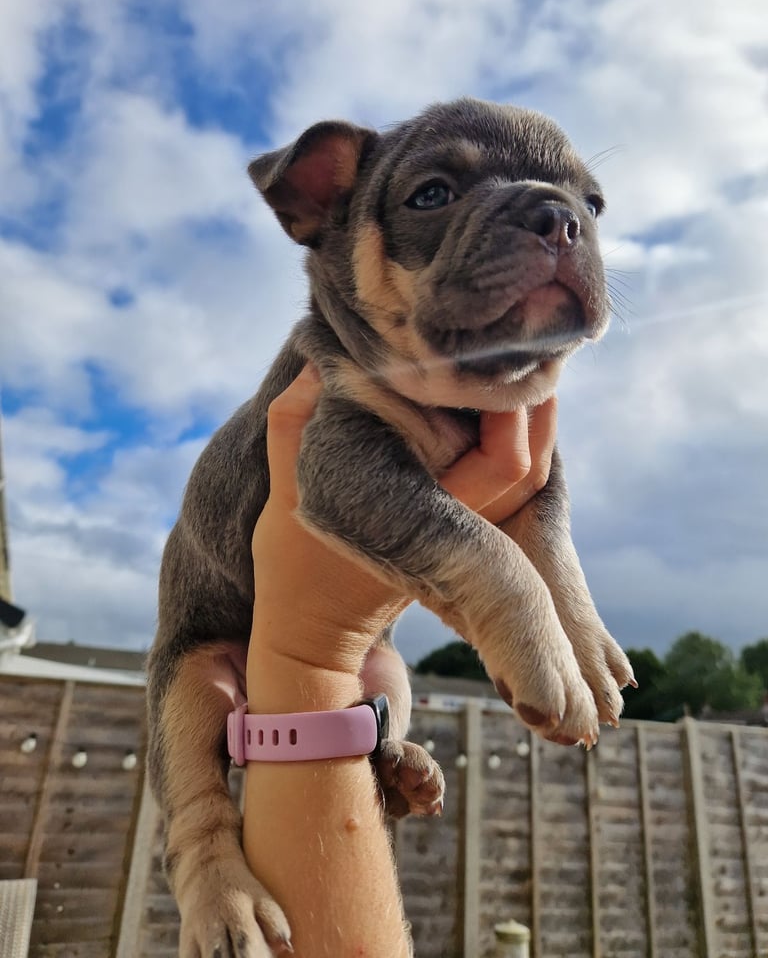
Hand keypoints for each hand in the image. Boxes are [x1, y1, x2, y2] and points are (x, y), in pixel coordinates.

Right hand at [248, 366, 556, 697]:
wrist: (312, 625)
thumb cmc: (294, 560)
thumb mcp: (283, 486)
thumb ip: (293, 419)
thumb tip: (320, 361)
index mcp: (429, 515)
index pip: (506, 463)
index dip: (516, 411)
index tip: (495, 360)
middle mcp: (461, 527)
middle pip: (533, 469)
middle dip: (536, 408)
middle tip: (522, 348)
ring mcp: (466, 533)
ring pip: (527, 478)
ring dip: (528, 423)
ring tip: (511, 365)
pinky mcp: (462, 530)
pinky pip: (503, 481)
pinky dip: (506, 440)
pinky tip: (488, 399)